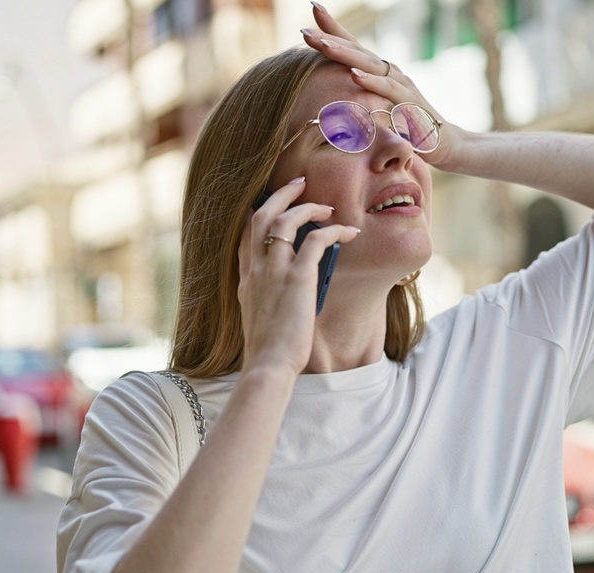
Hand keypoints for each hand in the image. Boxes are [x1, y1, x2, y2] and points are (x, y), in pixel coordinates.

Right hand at [238, 178, 359, 375]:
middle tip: (299, 184)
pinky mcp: (297, 277)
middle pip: (260, 215)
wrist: (267, 366)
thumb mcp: (256, 318)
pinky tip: (349, 232)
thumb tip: (283, 293)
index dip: (260, 213)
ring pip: (286, 219)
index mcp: (245, 278)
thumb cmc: (266, 352)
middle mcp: (256, 268)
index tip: (275, 204)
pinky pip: (317, 240)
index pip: (246, 234)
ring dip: (308, 206)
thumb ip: (264, 298)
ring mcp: (274, 270)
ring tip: (327, 206)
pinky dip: (334, 230)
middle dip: (280, 194)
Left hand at [301, 3, 454, 167]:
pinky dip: (370, 82)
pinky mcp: (409, 103)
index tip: (312, 10)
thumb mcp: (377, 112)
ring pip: (369, 65)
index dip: (333, 28)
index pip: (353, 45)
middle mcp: (389, 72)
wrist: (444, 142)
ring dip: (344, 54)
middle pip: (356, 50)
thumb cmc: (406, 127)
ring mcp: (400, 85)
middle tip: (305, 30)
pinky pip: (388, 90)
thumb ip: (356, 102)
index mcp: (379, 73)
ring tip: (322, 44)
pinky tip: (353, 75)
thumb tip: (328, 97)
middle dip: (330, 38)